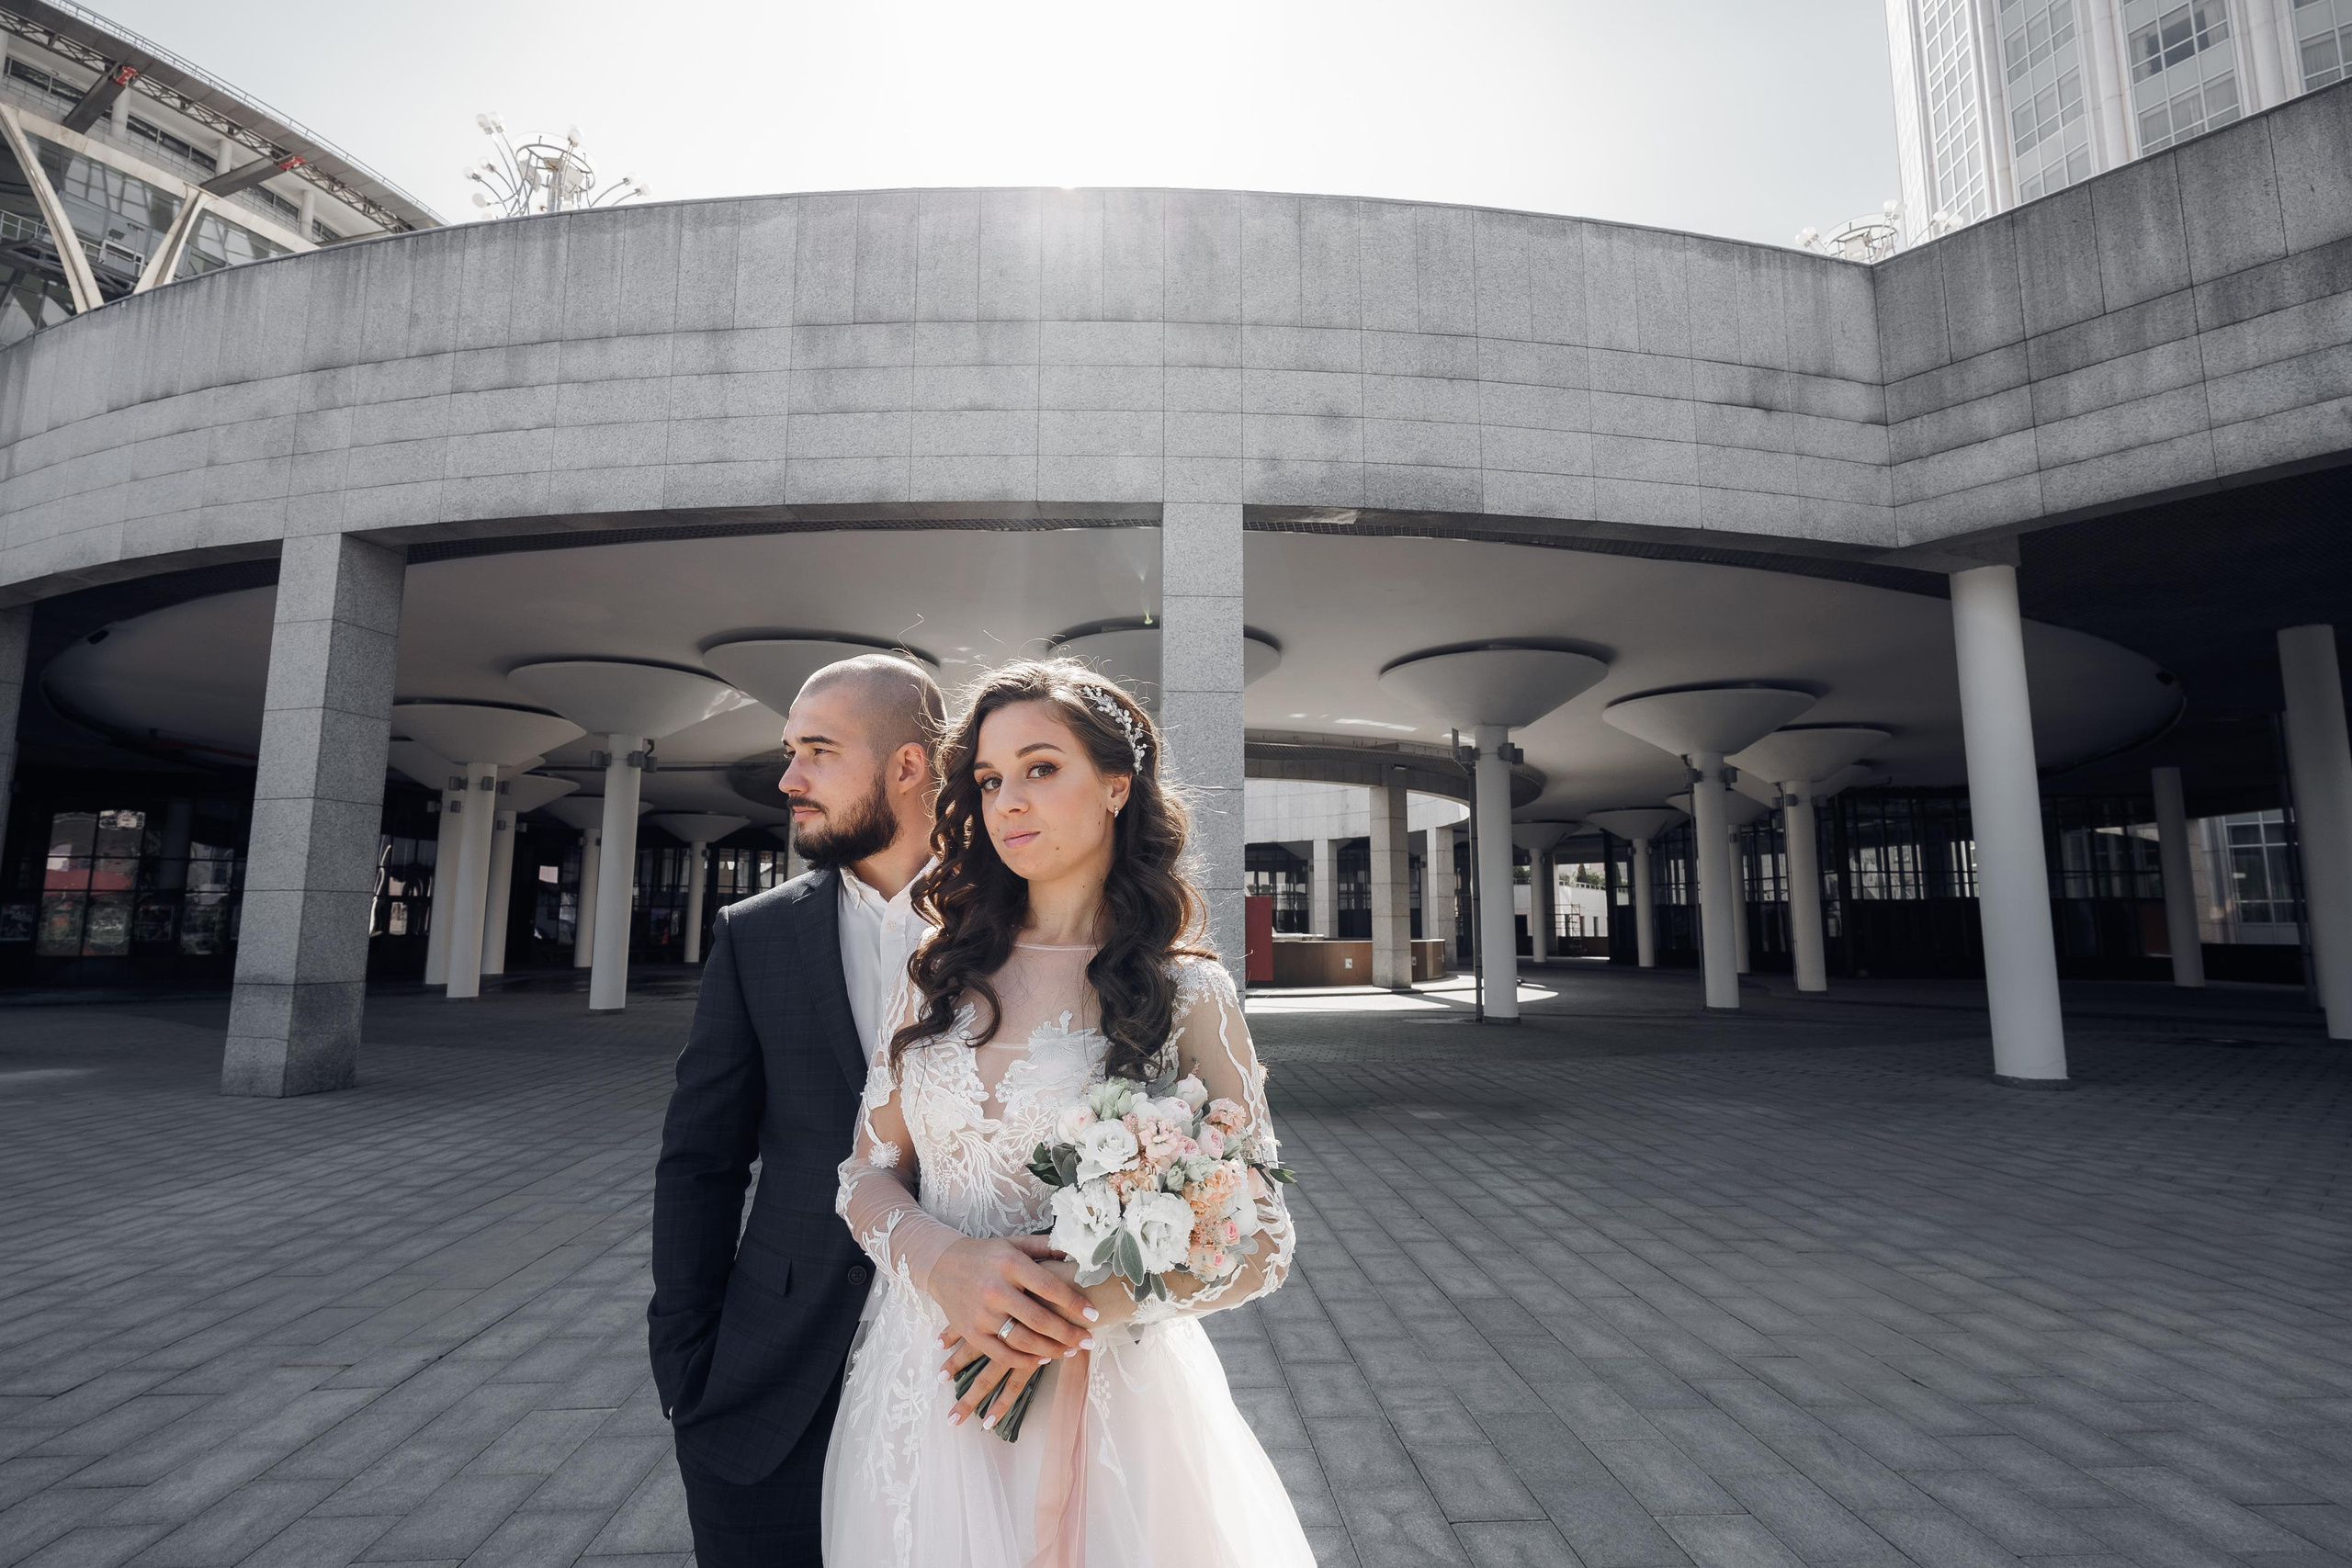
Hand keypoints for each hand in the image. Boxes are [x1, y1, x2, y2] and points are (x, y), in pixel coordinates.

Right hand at [936, 1259, 1139, 1424]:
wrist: (941, 1264)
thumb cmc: (986, 1254)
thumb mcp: (1014, 1243)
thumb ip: (1046, 1246)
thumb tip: (1078, 1251)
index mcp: (1009, 1263)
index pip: (1049, 1286)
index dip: (1073, 1302)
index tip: (1094, 1314)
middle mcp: (995, 1289)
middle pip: (1039, 1319)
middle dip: (1068, 1333)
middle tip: (1089, 1340)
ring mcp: (981, 1313)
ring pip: (1023, 1340)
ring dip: (1051, 1350)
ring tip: (1070, 1351)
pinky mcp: (971, 1332)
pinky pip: (1002, 1354)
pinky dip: (1025, 1360)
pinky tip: (1042, 1359)